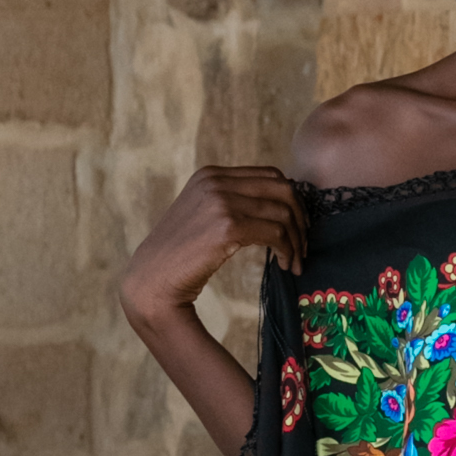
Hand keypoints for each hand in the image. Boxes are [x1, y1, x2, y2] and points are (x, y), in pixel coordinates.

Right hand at [119, 165, 307, 329]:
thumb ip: (229, 204)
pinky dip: (287, 250)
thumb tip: (272, 208)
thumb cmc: (178, 257)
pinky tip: (285, 265)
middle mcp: (216, 181)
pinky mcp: (227, 226)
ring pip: (283, 212)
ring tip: (295, 263)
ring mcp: (221, 201)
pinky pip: (276, 232)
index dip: (291, 201)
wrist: (152, 280)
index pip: (269, 175)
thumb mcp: (201, 217)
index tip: (296, 228)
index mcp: (211, 174)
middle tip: (303, 246)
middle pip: (282, 188)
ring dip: (296, 241)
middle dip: (300, 217)